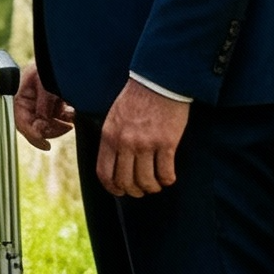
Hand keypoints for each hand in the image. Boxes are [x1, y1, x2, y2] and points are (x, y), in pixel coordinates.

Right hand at [14, 63, 74, 148]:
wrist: (70, 54)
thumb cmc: (55, 63)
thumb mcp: (47, 85)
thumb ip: (43, 107)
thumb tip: (41, 127)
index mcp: (20, 94)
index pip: (21, 121)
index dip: (32, 135)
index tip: (45, 145)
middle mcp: (29, 99)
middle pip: (35, 125)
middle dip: (51, 128)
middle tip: (66, 126)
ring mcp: (41, 101)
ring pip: (47, 123)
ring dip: (60, 124)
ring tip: (71, 116)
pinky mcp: (52, 102)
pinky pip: (57, 117)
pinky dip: (65, 118)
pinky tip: (71, 112)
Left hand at [96, 79, 190, 197]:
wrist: (158, 82)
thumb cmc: (136, 99)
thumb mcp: (113, 117)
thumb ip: (111, 139)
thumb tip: (112, 162)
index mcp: (109, 136)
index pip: (104, 173)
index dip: (113, 188)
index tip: (121, 192)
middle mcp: (125, 143)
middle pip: (126, 181)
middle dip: (135, 191)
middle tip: (142, 190)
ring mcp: (146, 144)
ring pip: (146, 181)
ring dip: (152, 187)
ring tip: (157, 184)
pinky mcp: (166, 143)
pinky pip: (165, 172)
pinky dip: (167, 179)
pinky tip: (169, 177)